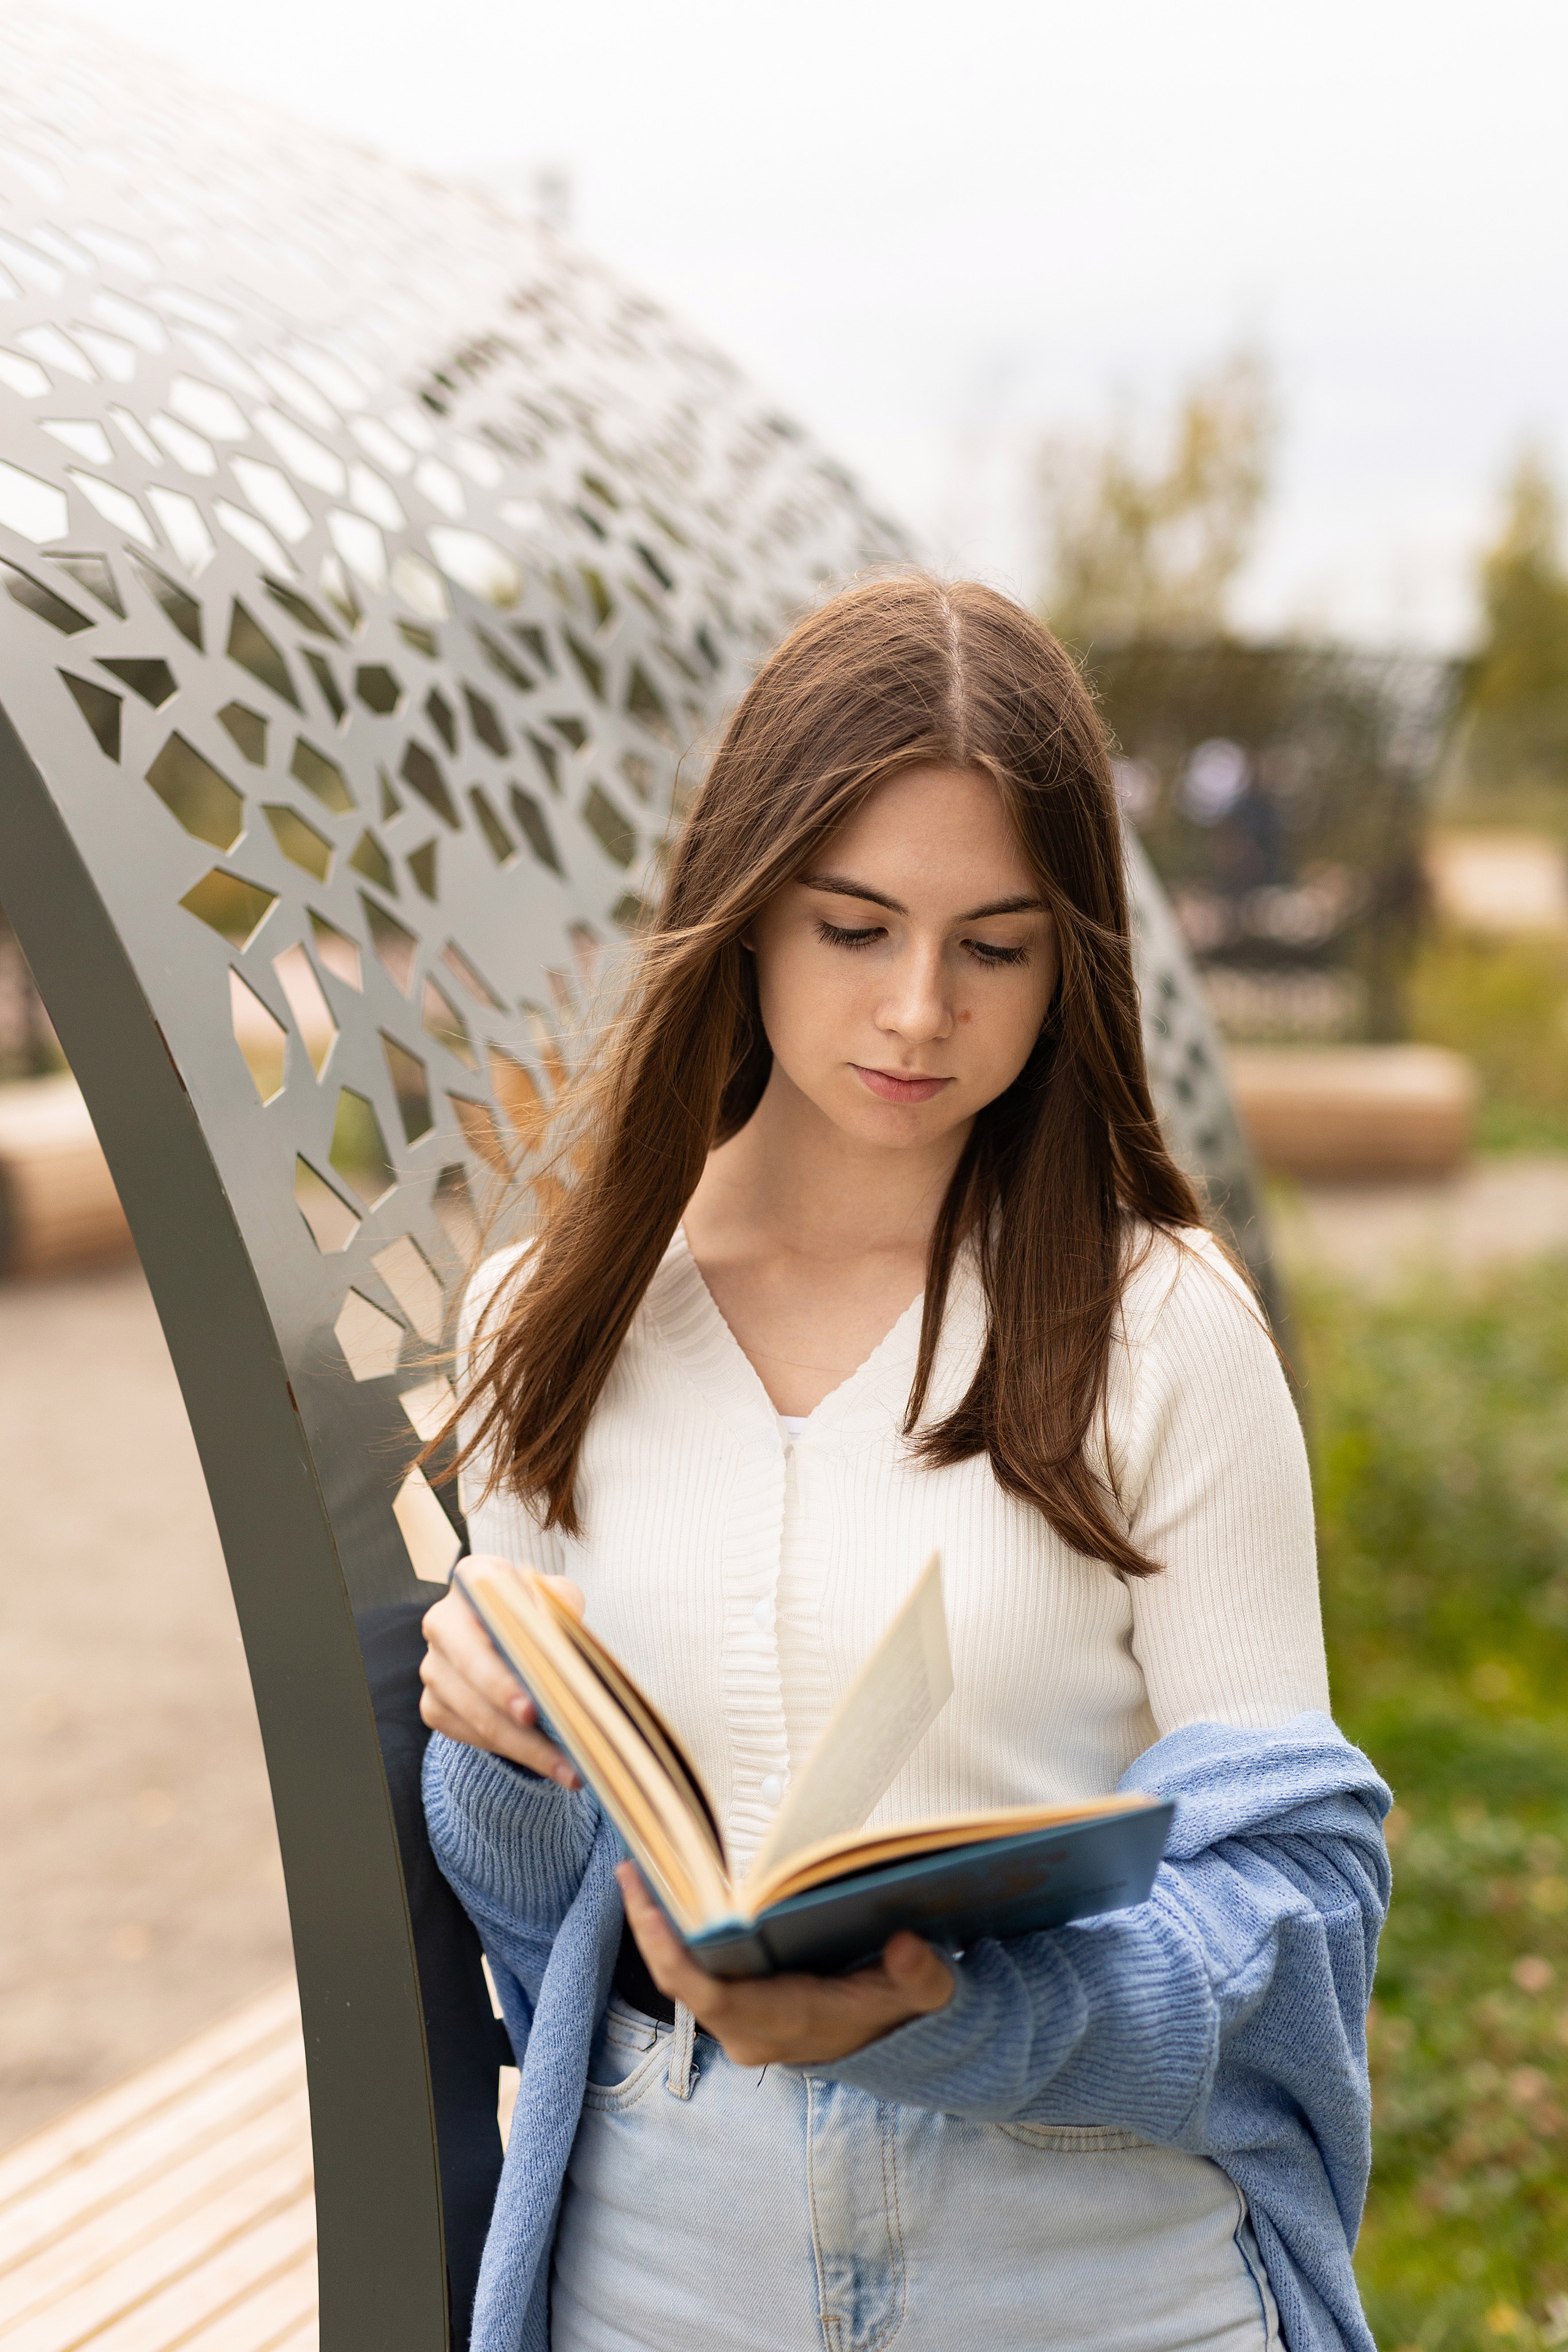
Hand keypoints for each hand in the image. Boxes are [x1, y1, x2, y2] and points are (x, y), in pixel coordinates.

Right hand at [419, 1560, 584, 1785]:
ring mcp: (433, 1667)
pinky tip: (545, 1763)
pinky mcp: (433, 1705)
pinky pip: (467, 1735)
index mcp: (474, 1579)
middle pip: (472, 1666)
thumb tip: (556, 1637)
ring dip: (522, 1744)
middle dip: (506, 1700)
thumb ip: (561, 1604)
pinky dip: (508, 1752)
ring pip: (472, 1712)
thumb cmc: (539, 1614)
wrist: (511, 1642)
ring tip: (567, 1767)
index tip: (534, 1686)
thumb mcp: (558, 1597)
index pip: (486, 1607)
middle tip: (544, 1727)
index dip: (507, 1641)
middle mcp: (442, 1621)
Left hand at [617, 1862, 953, 2065]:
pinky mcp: (736, 2009)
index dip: (671, 1953)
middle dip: (650, 1928)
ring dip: (657, 1929)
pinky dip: (676, 1937)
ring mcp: (737, 2023)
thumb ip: (918, 1974)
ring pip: (681, 1976)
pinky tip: (668, 1896)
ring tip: (638, 1874)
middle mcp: (747, 2031)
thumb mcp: (921, 1992)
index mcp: (781, 2024)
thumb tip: (903, 1945)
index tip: (647, 1909)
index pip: (708, 1994)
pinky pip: (692, 1973)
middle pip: (681, 1981)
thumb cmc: (897, 2009)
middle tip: (629, 1871)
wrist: (890, 2037)